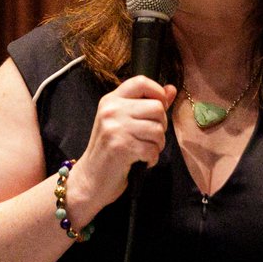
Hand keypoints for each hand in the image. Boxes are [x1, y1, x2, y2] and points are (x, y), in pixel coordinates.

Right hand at [71, 76, 177, 210]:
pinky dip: (152, 159)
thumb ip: (147, 104)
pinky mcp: (121, 146)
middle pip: (156, 107)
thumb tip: (172, 89)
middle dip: (161, 126)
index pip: (141, 81)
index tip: (159, 108)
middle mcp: (111, 110)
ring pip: (157, 129)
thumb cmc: (109, 150)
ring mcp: (115, 128)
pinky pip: (152, 149)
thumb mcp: (124, 122)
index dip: (158, 92)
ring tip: (145, 151)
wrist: (90, 179)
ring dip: (157, 145)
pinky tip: (141, 161)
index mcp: (111, 100)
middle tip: (150, 138)